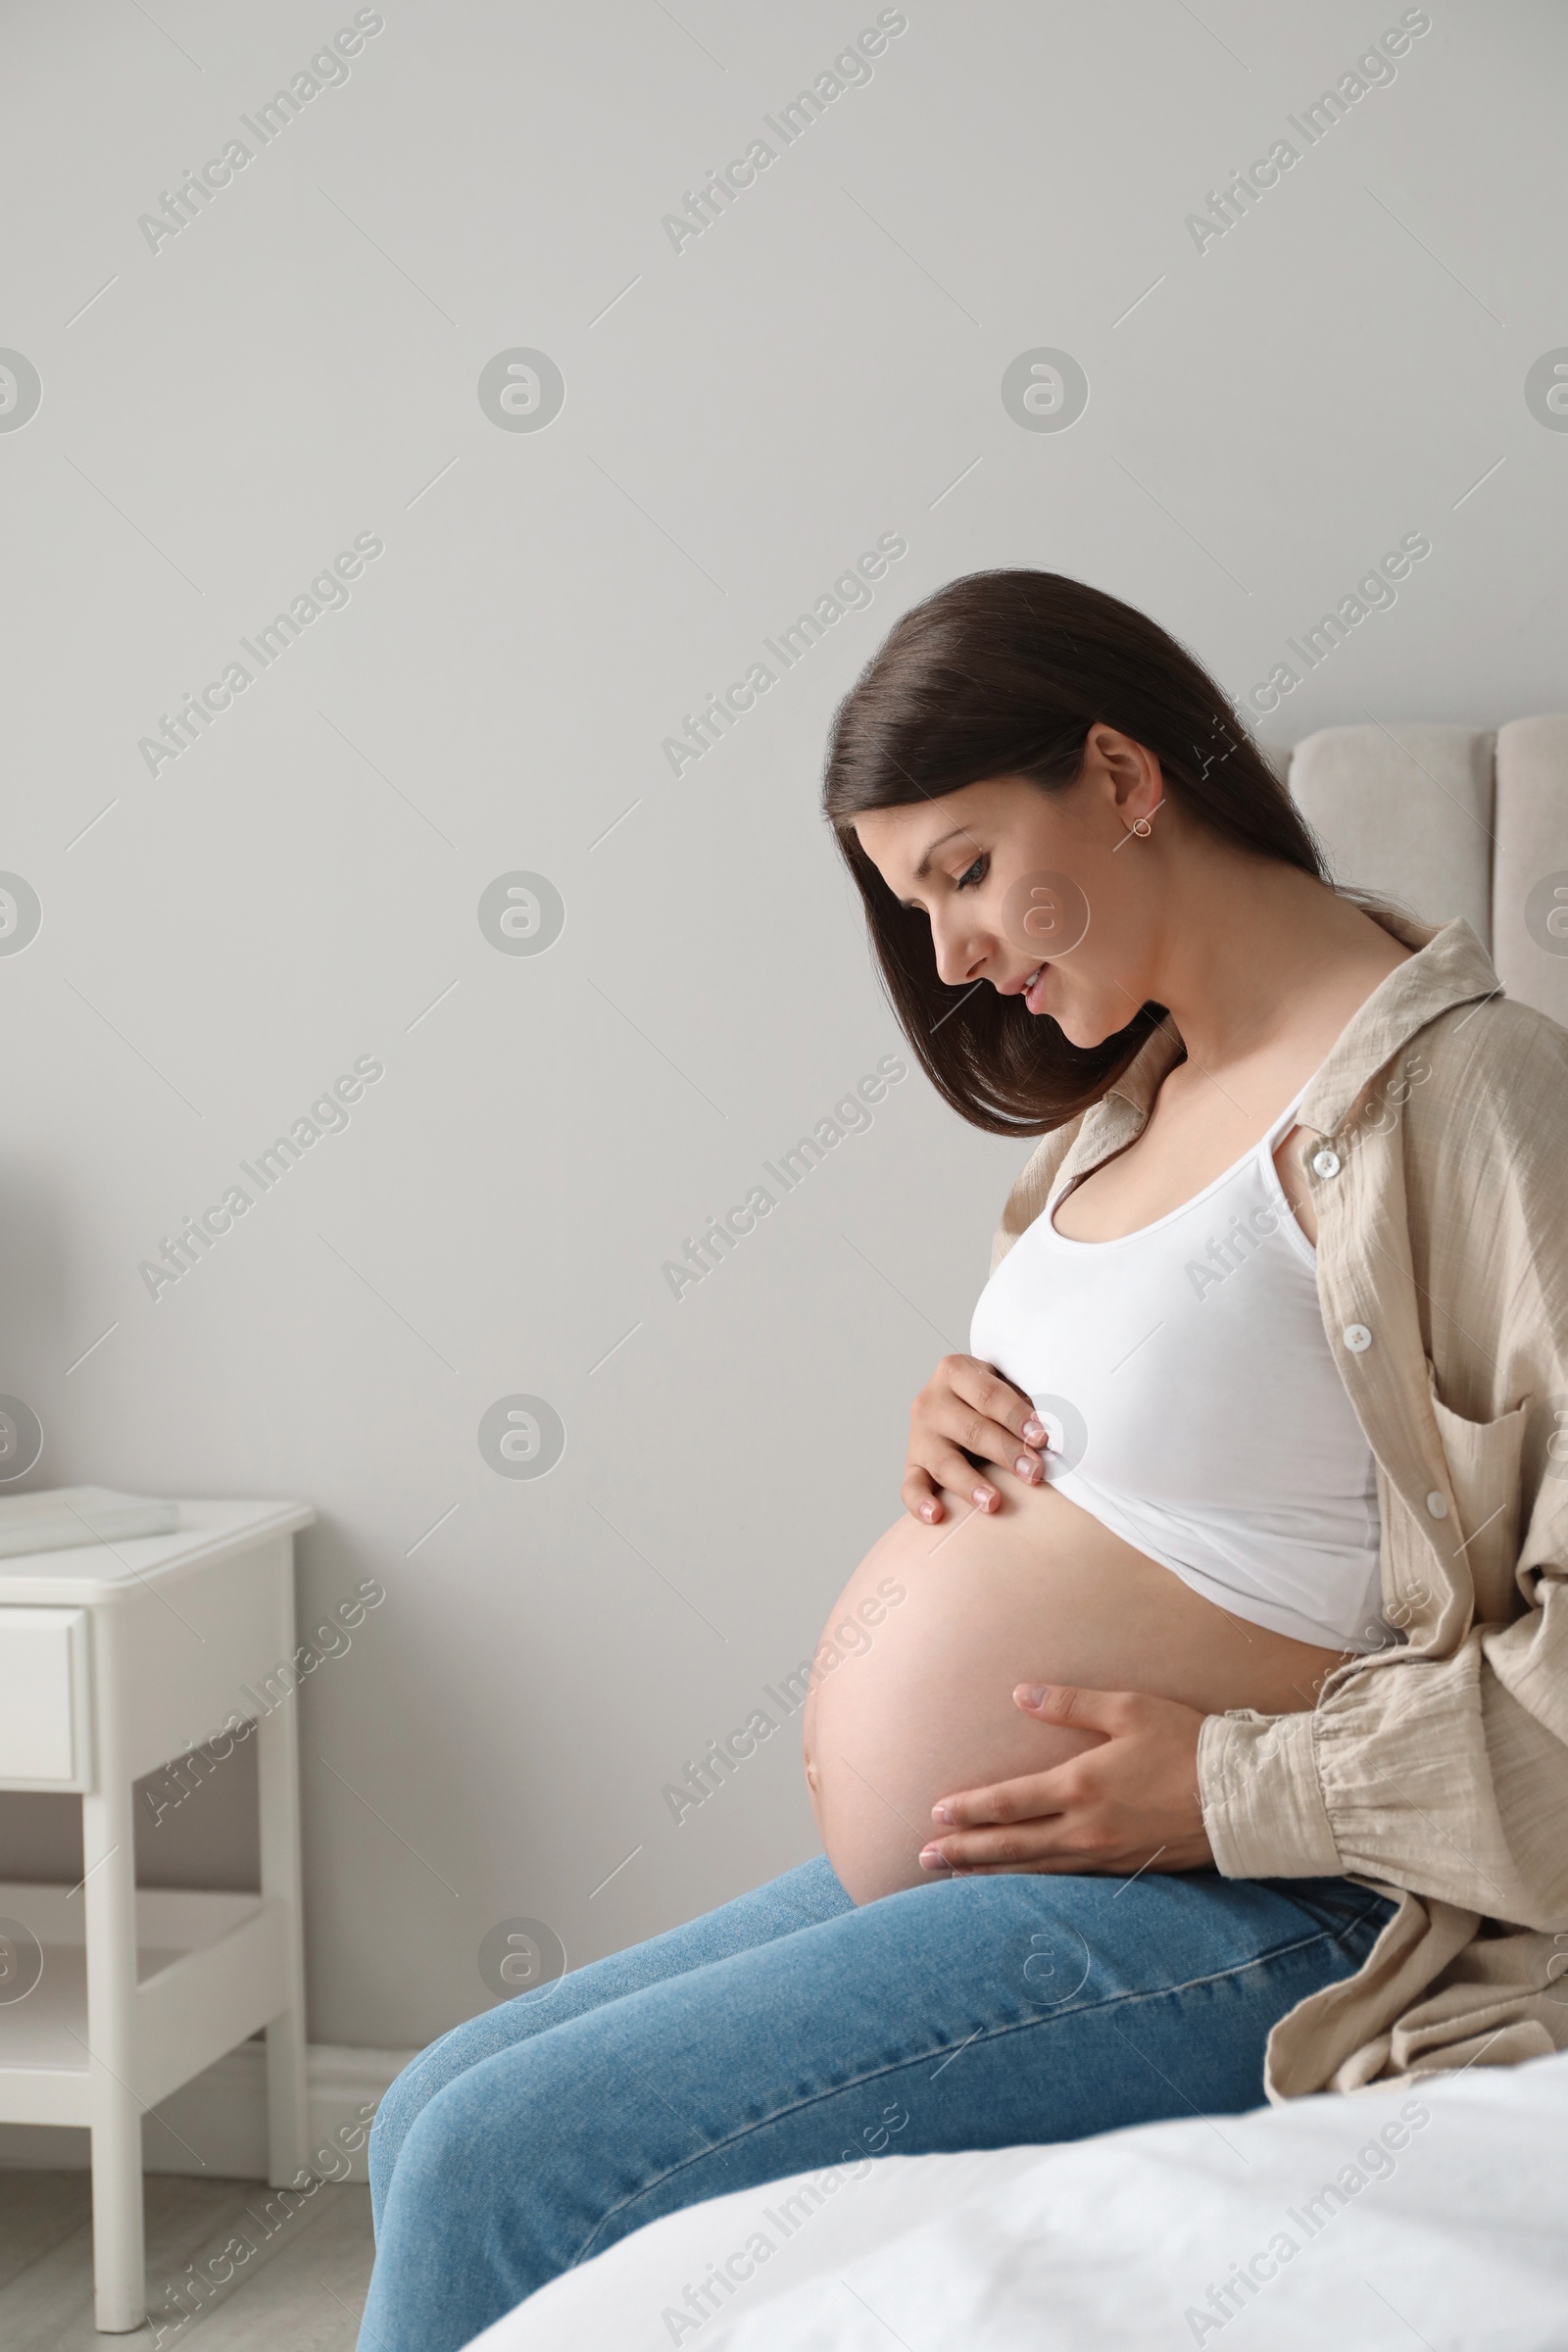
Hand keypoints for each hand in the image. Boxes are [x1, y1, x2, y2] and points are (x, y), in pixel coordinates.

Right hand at [903, 1353, 1048, 1522]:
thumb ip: (1025, 1402)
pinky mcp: (912, 1465)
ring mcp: (919, 1436)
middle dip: (1006, 1452)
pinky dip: (920, 1503)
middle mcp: (931, 1401)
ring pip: (944, 1462)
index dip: (1016, 1416)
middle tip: (1034, 1472)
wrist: (957, 1403)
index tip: (1041, 1437)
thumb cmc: (994, 1399)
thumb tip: (1056, 1433)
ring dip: (970, 1483)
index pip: (988, 1395)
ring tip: (993, 1503)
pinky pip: (911, 1487)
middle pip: (970, 1430)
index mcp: (955, 1371)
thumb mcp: (1007, 1385)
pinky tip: (937, 1516)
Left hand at [917, 1685, 1213, 1876]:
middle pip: (1011, 1844)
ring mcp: (1104, 1854)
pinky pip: (1065, 1879)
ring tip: (955, 1876)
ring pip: (1034, 1869)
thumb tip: (1021, 1694)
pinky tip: (1017, 1883)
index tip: (936, 1813)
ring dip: (990, 1872)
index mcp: (1081, 1785)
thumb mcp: (1128, 1709)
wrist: (1243, 1797)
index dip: (970, 1809)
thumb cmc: (1187, 1743)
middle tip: (924, 1858)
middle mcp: (1085, 1827)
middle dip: (964, 1851)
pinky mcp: (1123, 1868)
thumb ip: (1070, 1703)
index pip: (1010, 1801)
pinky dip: (1032, 1882)